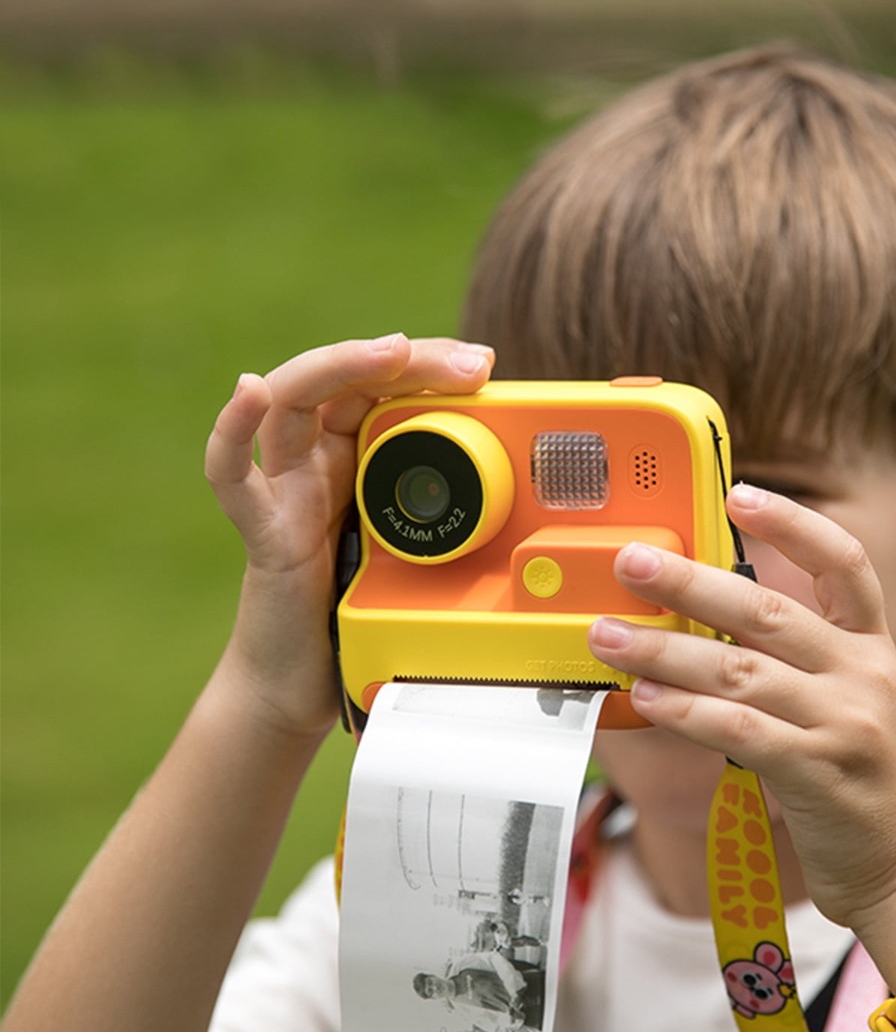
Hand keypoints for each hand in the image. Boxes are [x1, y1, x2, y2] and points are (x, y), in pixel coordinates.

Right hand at [205, 333, 493, 737]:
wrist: (308, 680)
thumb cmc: (359, 611)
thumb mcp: (424, 548)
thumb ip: (451, 513)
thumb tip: (525, 491)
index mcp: (357, 458)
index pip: (384, 386)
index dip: (429, 365)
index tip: (483, 364)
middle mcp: (319, 462)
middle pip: (345, 380)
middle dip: (407, 360)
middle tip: (469, 364)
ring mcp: (287, 490)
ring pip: (291, 402)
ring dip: (341, 366)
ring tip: (390, 351)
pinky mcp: (264, 531)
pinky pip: (235, 478)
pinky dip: (234, 431)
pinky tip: (249, 390)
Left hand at [587, 485, 895, 974]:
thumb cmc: (875, 794)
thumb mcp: (856, 713)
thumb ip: (800, 672)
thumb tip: (706, 639)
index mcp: (874, 652)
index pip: (844, 565)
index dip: (793, 523)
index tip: (738, 492)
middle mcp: (864, 676)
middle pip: (769, 609)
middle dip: (691, 582)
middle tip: (631, 561)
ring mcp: (846, 723)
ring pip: (740, 669)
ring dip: (664, 651)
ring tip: (607, 637)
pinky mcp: (821, 773)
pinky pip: (739, 731)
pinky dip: (686, 711)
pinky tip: (643, 701)